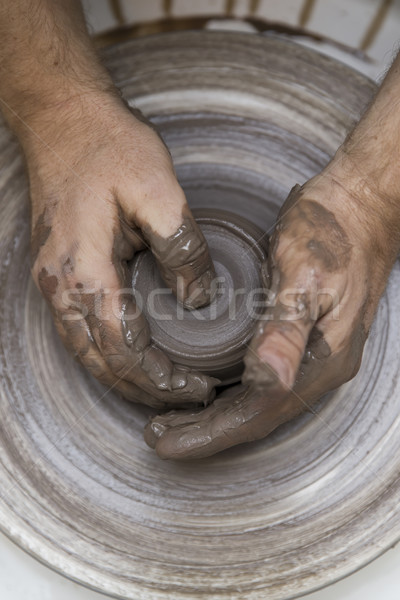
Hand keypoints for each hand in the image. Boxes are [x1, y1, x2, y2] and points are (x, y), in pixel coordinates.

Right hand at [28, 93, 216, 407]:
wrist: (64, 118)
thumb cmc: (109, 148)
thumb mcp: (160, 192)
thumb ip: (183, 251)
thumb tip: (197, 299)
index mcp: (86, 270)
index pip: (124, 349)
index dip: (162, 378)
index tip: (197, 387)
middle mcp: (60, 285)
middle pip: (100, 362)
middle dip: (144, 389)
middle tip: (186, 397)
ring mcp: (52, 280)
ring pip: (84, 353)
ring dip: (123, 377)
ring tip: (161, 388)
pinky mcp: (55, 271)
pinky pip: (77, 330)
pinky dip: (105, 354)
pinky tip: (129, 357)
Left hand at [145, 167, 394, 456]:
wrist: (360, 207)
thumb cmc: (332, 232)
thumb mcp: (305, 273)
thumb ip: (288, 328)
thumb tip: (270, 379)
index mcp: (323, 358)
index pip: (259, 412)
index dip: (212, 433)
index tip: (170, 443)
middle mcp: (320, 366)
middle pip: (257, 415)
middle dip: (207, 432)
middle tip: (160, 437)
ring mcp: (314, 354)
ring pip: (259, 401)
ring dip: (216, 416)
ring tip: (174, 422)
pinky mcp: (304, 338)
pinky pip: (264, 380)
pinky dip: (232, 392)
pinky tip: (209, 388)